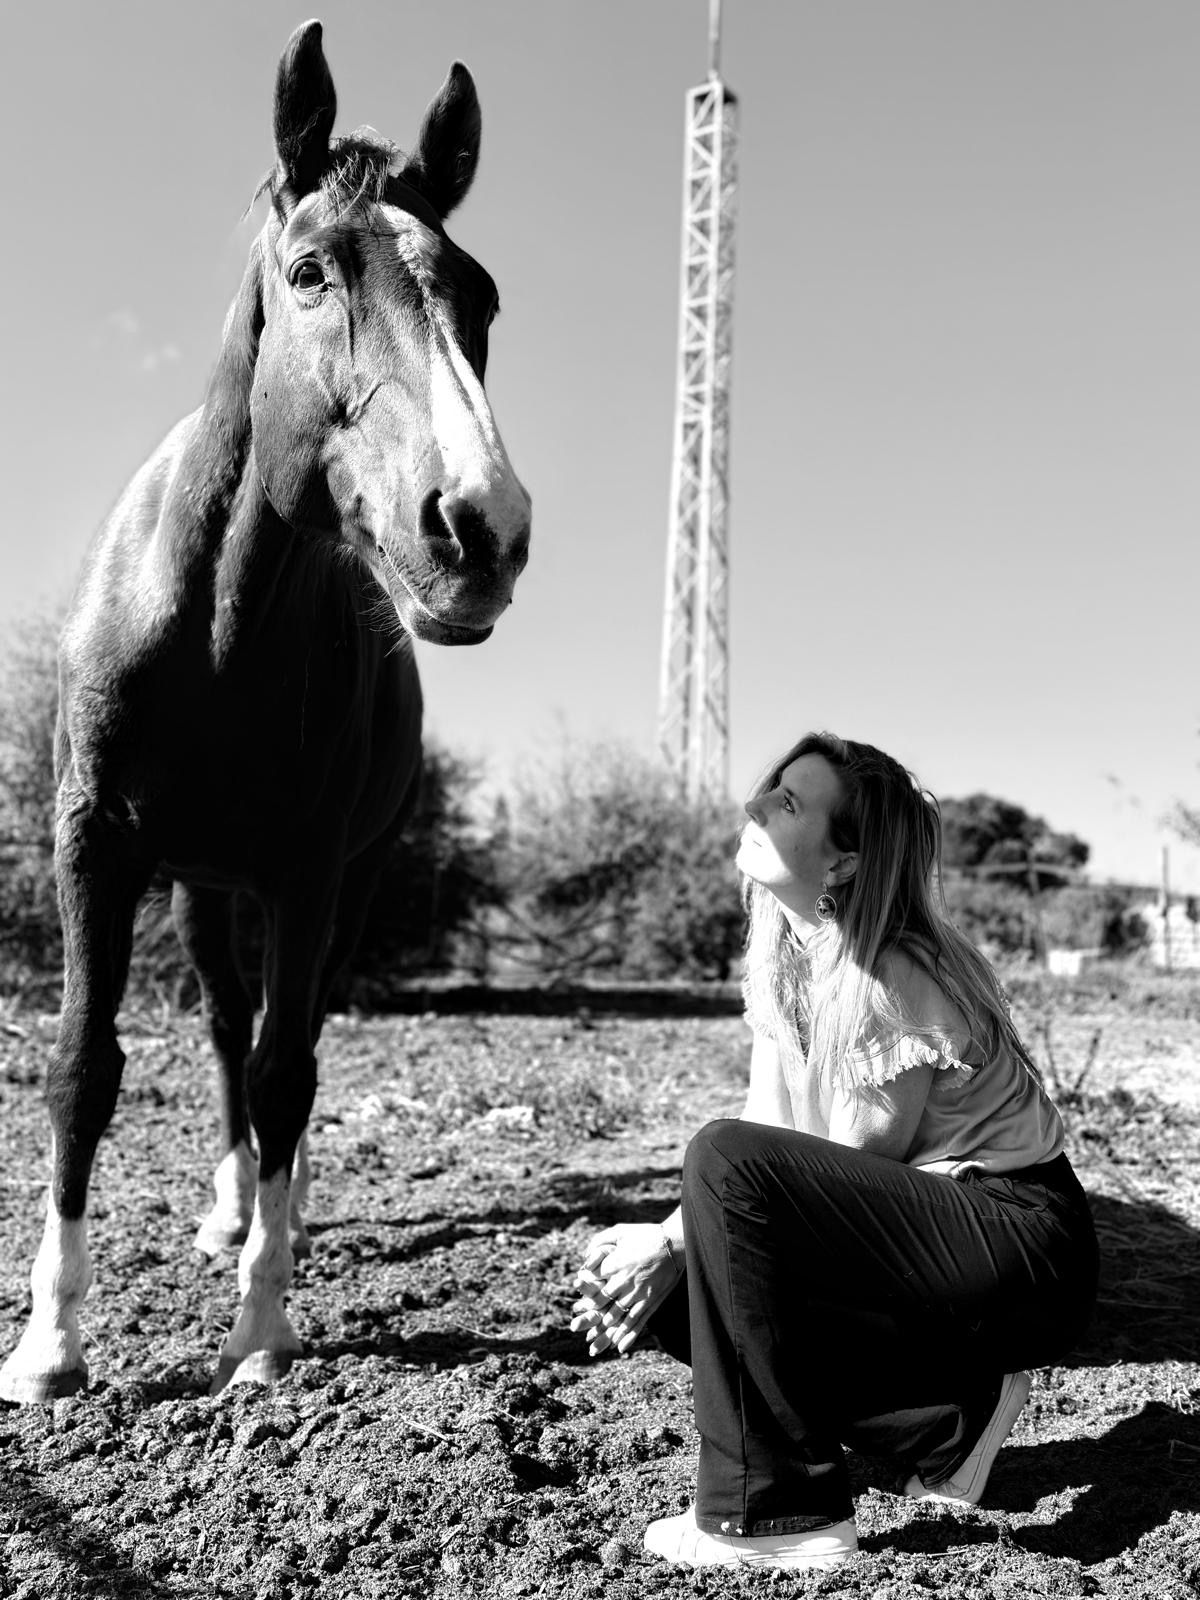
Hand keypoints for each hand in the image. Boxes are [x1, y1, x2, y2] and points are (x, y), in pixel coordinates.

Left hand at [569, 1223, 682, 1356]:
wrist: (675, 1242)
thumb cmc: (646, 1234)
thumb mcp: (620, 1231)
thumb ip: (600, 1241)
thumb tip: (585, 1255)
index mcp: (614, 1263)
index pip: (592, 1282)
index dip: (582, 1291)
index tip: (576, 1300)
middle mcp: (624, 1281)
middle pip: (602, 1304)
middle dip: (588, 1318)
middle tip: (575, 1328)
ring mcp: (638, 1293)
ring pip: (618, 1317)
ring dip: (605, 1333)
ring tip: (594, 1347)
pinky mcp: (651, 1301)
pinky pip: (637, 1321)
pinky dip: (627, 1335)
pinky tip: (619, 1347)